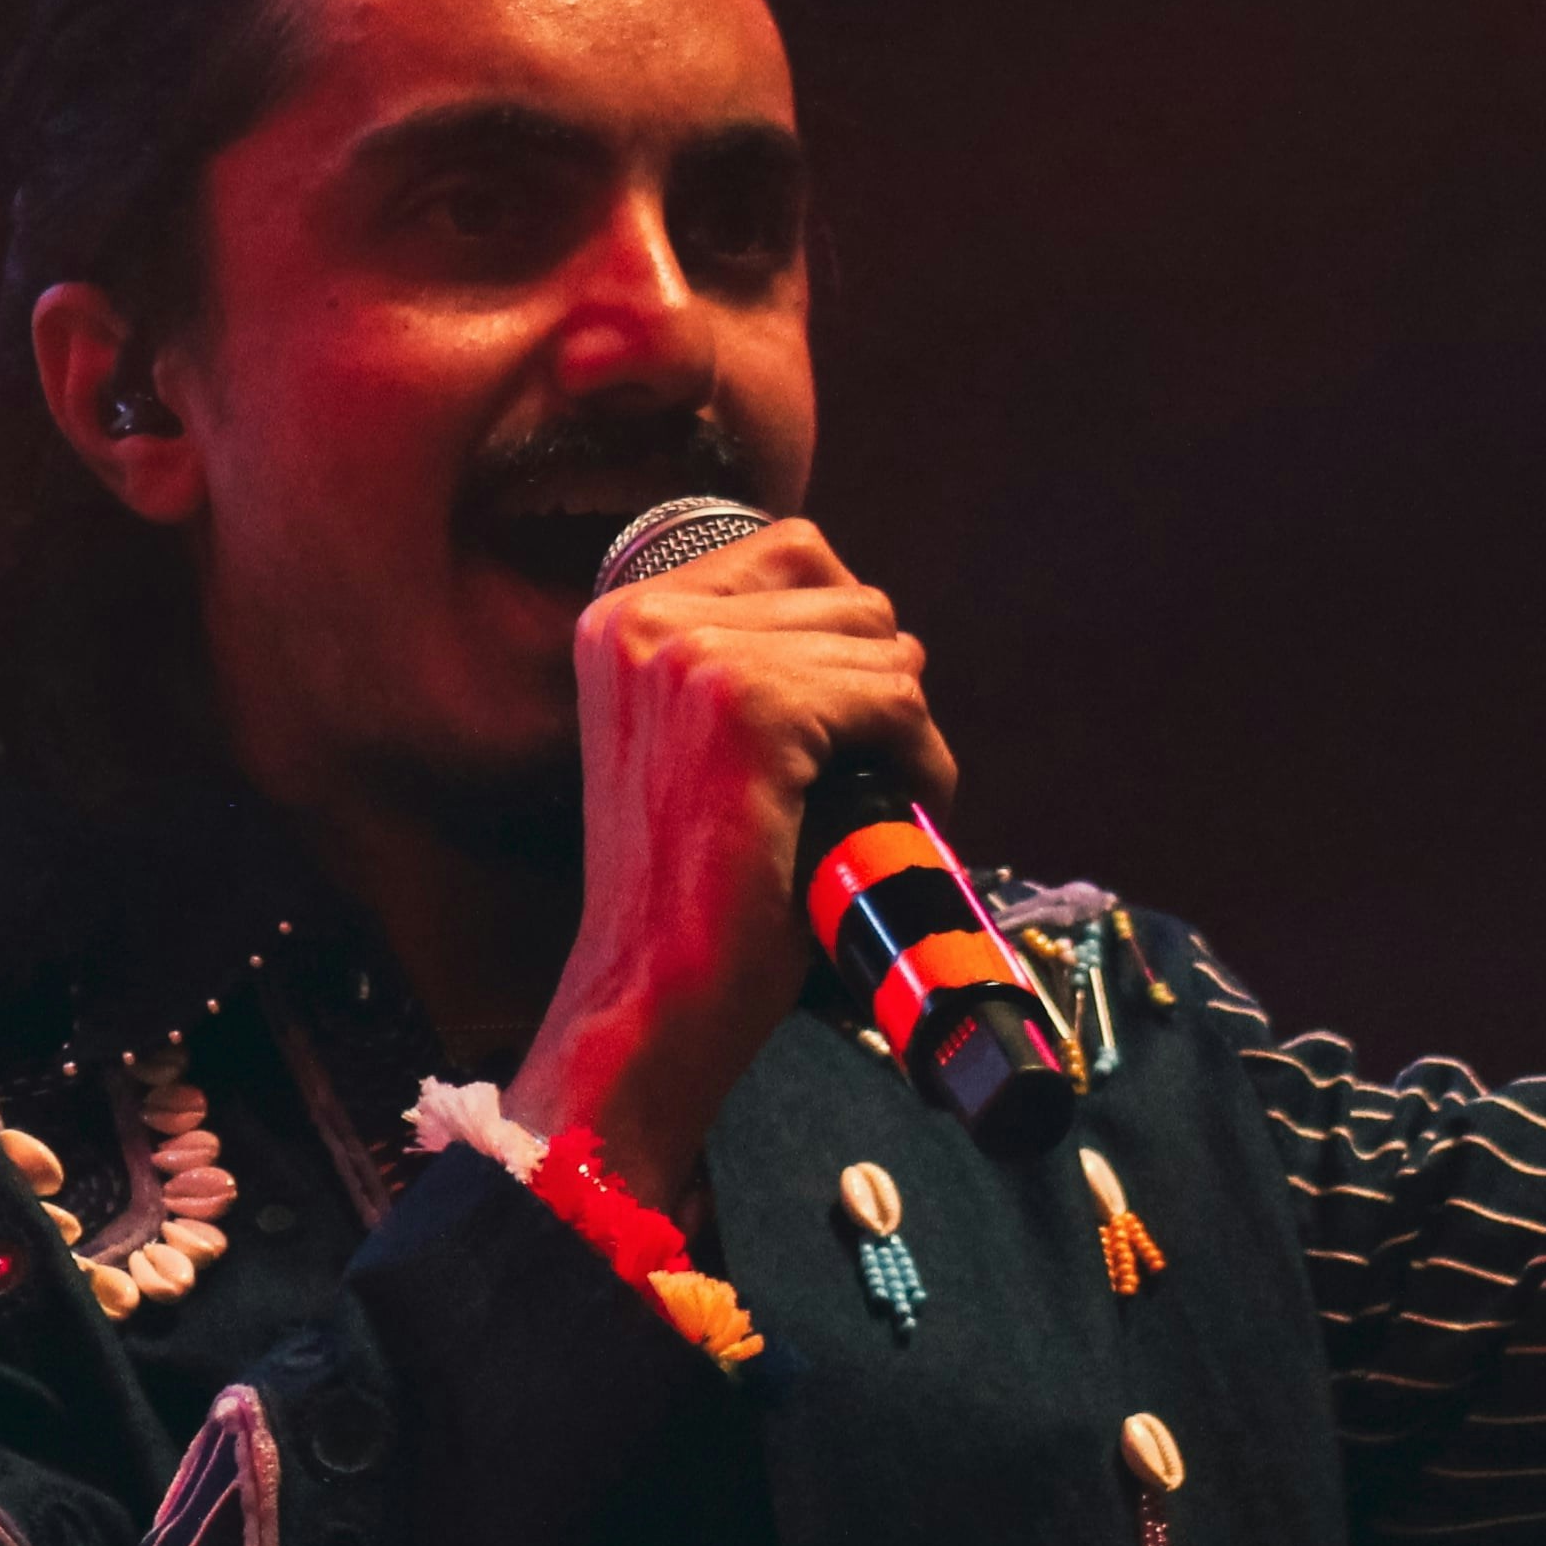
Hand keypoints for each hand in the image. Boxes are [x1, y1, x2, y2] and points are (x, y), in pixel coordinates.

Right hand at [507, 519, 954, 1205]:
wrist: (650, 996)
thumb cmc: (688, 887)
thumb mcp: (687, 739)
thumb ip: (744, 660)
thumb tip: (869, 615)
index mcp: (621, 617)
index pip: (793, 550)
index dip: (845, 636)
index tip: (848, 720)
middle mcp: (645, 619)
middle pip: (849, 594)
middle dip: (881, 685)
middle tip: (875, 771)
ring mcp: (693, 657)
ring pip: (883, 644)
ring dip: (907, 728)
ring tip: (883, 799)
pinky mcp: (751, 708)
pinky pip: (896, 699)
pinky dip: (923, 760)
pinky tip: (905, 809)